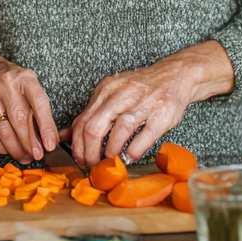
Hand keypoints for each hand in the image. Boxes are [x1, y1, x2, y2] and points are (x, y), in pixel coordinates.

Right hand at [0, 41, 58, 163]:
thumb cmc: (15, 84)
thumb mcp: (31, 87)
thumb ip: (40, 111)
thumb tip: (48, 142)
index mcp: (25, 78)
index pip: (39, 103)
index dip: (46, 126)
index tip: (50, 145)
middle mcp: (6, 83)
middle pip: (19, 119)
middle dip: (30, 142)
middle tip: (37, 155)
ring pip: (3, 128)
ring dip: (15, 148)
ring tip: (24, 157)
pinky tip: (7, 150)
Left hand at [69, 40, 234, 166]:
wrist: (174, 75)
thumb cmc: (140, 89)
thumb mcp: (111, 94)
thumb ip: (92, 113)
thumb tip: (67, 135)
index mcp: (106, 90)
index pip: (82, 121)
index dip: (78, 145)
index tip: (79, 158)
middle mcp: (121, 95)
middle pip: (95, 127)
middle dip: (90, 152)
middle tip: (93, 165)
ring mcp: (143, 103)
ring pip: (120, 129)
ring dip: (112, 151)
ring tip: (111, 161)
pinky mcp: (162, 113)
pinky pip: (146, 135)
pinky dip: (136, 150)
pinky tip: (130, 157)